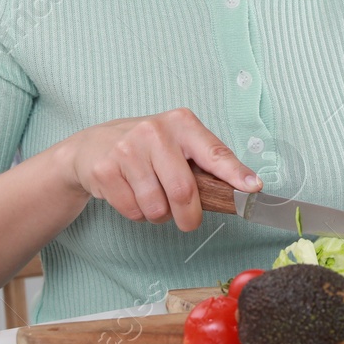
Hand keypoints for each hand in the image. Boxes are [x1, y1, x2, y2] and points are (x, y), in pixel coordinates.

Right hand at [54, 108, 261, 231]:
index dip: (235, 173)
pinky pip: (133, 211)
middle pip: (184, 191)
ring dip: (159, 215)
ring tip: (152, 198)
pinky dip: (137, 214)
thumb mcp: (176, 144)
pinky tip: (131, 195)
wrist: (91, 146)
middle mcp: (154, 131)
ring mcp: (127, 149)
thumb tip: (242, 188)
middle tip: (188, 221)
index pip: (214, 152)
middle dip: (190, 217)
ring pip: (156, 207)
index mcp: (181, 122)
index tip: (252, 188)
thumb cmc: (145, 149)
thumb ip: (204, 162)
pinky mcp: (105, 170)